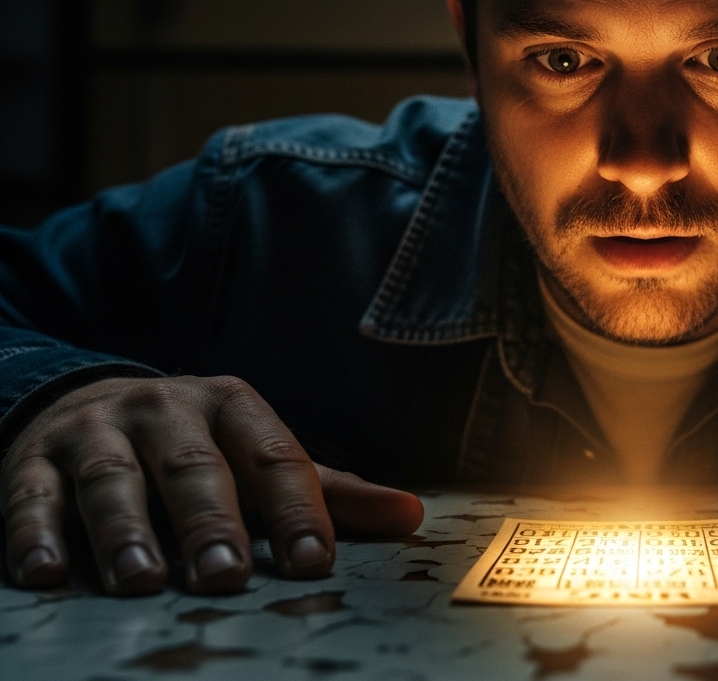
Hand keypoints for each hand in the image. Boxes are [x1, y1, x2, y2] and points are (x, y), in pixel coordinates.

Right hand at [1, 375, 424, 594]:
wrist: (91, 405)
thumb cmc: (196, 448)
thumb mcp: (259, 457)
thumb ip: (328, 492)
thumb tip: (412, 515)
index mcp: (234, 406)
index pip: (275, 457)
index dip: (297, 510)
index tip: (315, 561)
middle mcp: (167, 409)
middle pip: (195, 467)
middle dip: (212, 523)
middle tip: (226, 575)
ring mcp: (99, 430)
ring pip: (115, 479)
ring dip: (127, 531)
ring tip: (142, 580)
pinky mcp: (35, 458)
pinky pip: (32, 494)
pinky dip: (36, 532)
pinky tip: (46, 572)